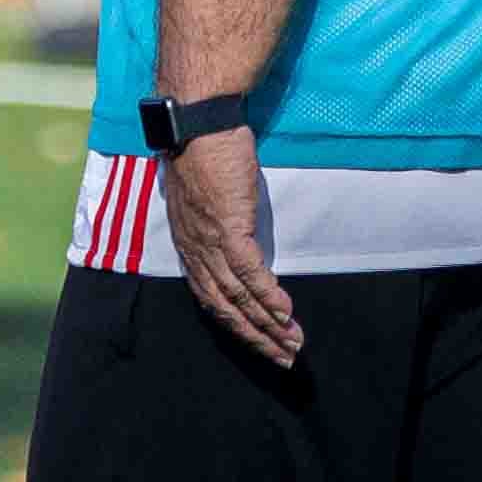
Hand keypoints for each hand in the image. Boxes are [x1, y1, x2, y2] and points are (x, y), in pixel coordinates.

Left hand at [160, 130, 303, 366]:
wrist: (198, 124)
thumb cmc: (205, 155)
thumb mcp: (204, 200)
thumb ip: (215, 227)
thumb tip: (235, 244)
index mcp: (188, 246)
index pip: (210, 299)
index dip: (236, 325)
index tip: (260, 343)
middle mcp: (194, 250)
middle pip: (224, 307)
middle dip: (255, 337)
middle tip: (284, 358)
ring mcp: (210, 240)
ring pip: (238, 296)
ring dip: (267, 324)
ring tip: (292, 343)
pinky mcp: (229, 227)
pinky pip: (250, 272)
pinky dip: (268, 296)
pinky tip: (285, 313)